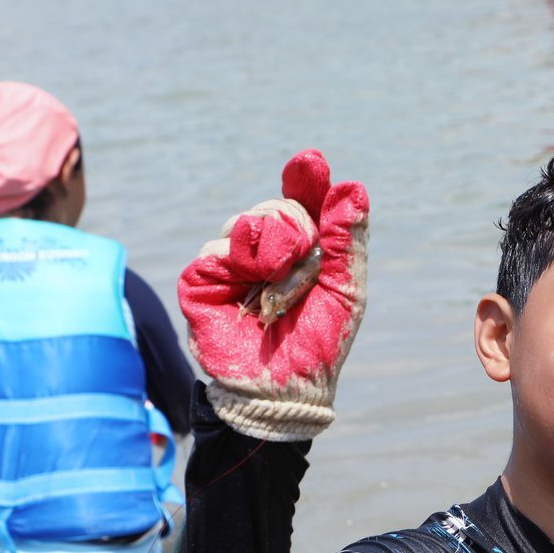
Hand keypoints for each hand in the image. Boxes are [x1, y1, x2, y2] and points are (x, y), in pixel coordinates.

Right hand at [179, 150, 368, 440]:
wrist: (286, 390)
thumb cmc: (318, 344)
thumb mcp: (345, 290)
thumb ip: (346, 241)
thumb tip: (352, 187)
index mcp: (301, 252)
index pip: (301, 202)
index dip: (305, 180)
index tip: (312, 163)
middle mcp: (264, 253)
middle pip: (276, 208)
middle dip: (296, 227)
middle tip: (303, 259)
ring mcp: (230, 265)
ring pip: (245, 223)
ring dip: (272, 249)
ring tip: (279, 287)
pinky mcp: (200, 282)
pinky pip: (217, 250)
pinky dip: (238, 263)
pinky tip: (252, 287)